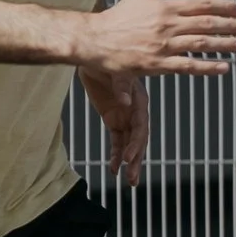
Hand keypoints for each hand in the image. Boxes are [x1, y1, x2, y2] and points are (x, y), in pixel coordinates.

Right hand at [74, 0, 235, 74]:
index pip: (204, 4)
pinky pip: (188, 66)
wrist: (93, 39)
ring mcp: (163, 45)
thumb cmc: (116, 17)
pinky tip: (224, 67)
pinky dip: (208, 66)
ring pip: (202, 44)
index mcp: (166, 7)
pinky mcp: (156, 64)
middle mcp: (168, 24)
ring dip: (227, 44)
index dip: (226, 7)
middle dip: (233, 26)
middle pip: (208, 24)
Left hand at [79, 61, 150, 184]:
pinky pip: (116, 141)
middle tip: (132, 178)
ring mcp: (125, 117)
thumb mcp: (116, 71)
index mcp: (140, 100)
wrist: (94, 56)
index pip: (141, 126)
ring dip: (129, 162)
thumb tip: (126, 102)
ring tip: (128, 180)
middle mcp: (135, 111)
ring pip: (129, 144)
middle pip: (138, 140)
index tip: (128, 158)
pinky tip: (112, 168)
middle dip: (136, 159)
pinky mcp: (114, 120)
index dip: (136, 143)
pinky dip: (115, 154)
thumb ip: (122, 86)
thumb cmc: (108, 59)